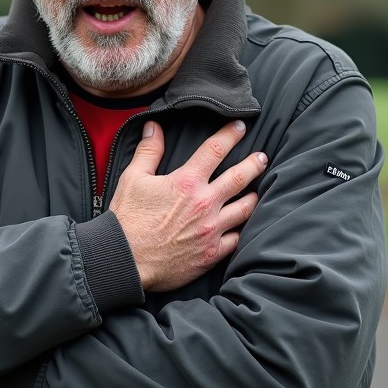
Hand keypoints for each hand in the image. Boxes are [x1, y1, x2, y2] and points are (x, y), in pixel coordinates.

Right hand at [110, 120, 265, 291]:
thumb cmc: (127, 220)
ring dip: (253, 197)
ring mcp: (211, 230)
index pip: (216, 149)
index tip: (240, 126)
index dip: (231, 134)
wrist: (125, 261)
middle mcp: (204, 204)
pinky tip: (242, 226)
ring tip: (258, 191)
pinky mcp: (211, 253)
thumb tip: (154, 127)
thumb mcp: (133, 178)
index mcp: (186, 182)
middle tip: (262, 158)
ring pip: (245, 209)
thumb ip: (148, 151)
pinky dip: (241, 230)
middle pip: (240, 177)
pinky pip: (236, 239)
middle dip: (254, 164)